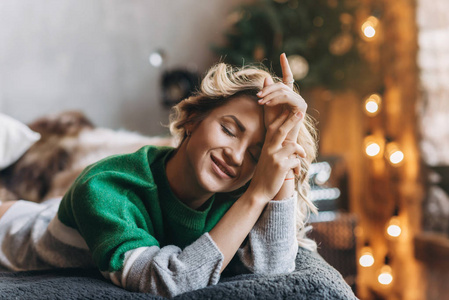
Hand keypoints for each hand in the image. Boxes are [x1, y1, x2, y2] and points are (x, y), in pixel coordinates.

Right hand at [245, 110, 305, 203]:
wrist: (258, 192)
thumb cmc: (264, 175)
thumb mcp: (267, 159)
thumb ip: (274, 150)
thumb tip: (286, 143)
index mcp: (266, 147)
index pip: (273, 128)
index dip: (280, 118)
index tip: (288, 111)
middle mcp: (269, 150)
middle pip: (282, 130)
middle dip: (292, 120)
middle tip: (300, 112)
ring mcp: (274, 157)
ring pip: (292, 146)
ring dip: (300, 151)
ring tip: (303, 156)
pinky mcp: (281, 167)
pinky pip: (296, 160)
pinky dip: (298, 166)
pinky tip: (296, 172)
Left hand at [258, 53, 307, 175]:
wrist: (279, 143)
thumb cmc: (273, 129)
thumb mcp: (266, 109)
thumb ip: (266, 94)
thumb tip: (266, 78)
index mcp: (288, 96)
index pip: (288, 78)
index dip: (286, 66)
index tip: (282, 54)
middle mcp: (295, 97)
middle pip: (282, 84)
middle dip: (268, 88)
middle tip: (258, 95)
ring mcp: (300, 101)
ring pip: (283, 90)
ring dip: (270, 94)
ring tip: (260, 100)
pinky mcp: (301, 106)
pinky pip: (286, 97)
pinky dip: (275, 98)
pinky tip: (267, 103)